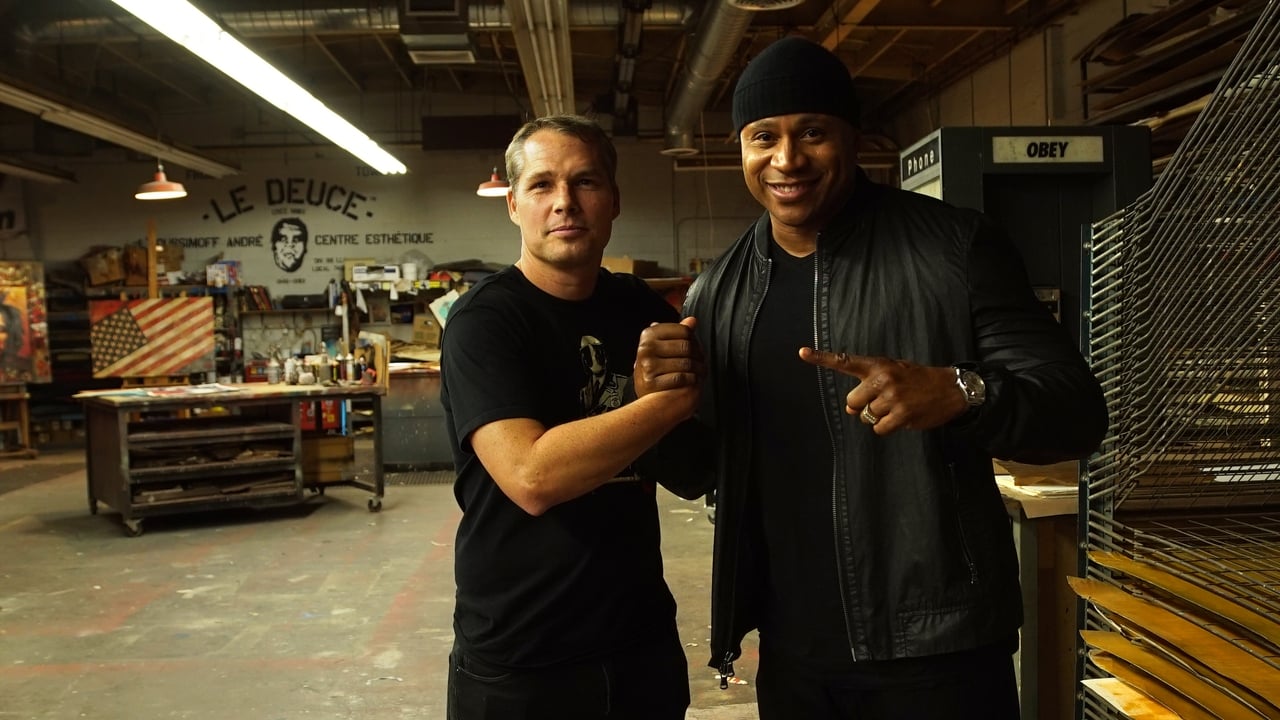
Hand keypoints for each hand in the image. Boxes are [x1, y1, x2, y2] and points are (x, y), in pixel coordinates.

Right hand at [635, 317, 703, 396]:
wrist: (646, 398)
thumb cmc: (656, 368)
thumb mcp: (663, 347)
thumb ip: (677, 333)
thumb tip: (692, 320)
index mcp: (648, 335)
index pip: (683, 330)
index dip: (695, 339)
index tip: (698, 347)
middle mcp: (646, 348)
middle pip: (686, 346)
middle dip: (699, 355)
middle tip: (702, 361)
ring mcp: (648, 365)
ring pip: (686, 362)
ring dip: (699, 368)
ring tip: (701, 371)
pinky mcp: (652, 382)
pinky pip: (681, 378)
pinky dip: (692, 380)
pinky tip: (694, 380)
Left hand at [798, 348, 967, 434]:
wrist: (951, 388)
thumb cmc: (918, 380)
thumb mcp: (895, 370)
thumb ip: (871, 383)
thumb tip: (852, 409)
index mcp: (878, 365)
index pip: (845, 361)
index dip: (821, 358)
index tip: (802, 353)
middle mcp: (882, 379)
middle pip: (852, 402)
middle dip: (862, 407)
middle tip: (880, 402)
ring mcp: (892, 398)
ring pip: (867, 417)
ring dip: (879, 417)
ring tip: (898, 407)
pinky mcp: (901, 415)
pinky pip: (879, 429)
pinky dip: (887, 428)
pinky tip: (901, 418)